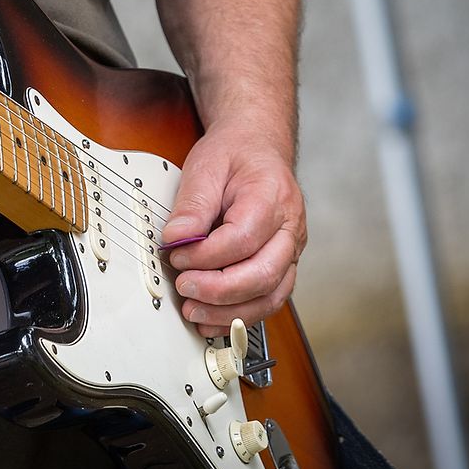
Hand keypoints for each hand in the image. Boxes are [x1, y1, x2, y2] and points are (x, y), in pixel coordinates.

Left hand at [159, 122, 305, 336]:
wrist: (258, 148)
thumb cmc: (235, 155)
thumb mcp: (207, 166)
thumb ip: (192, 204)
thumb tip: (176, 239)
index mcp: (273, 197)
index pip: (243, 239)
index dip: (206, 255)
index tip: (176, 256)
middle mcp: (291, 229)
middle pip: (263, 274)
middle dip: (219, 290)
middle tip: (184, 287)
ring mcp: (291, 251)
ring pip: (271, 296)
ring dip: (230, 312)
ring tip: (194, 311)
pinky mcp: (282, 267)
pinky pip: (268, 300)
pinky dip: (240, 316)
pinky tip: (212, 320)